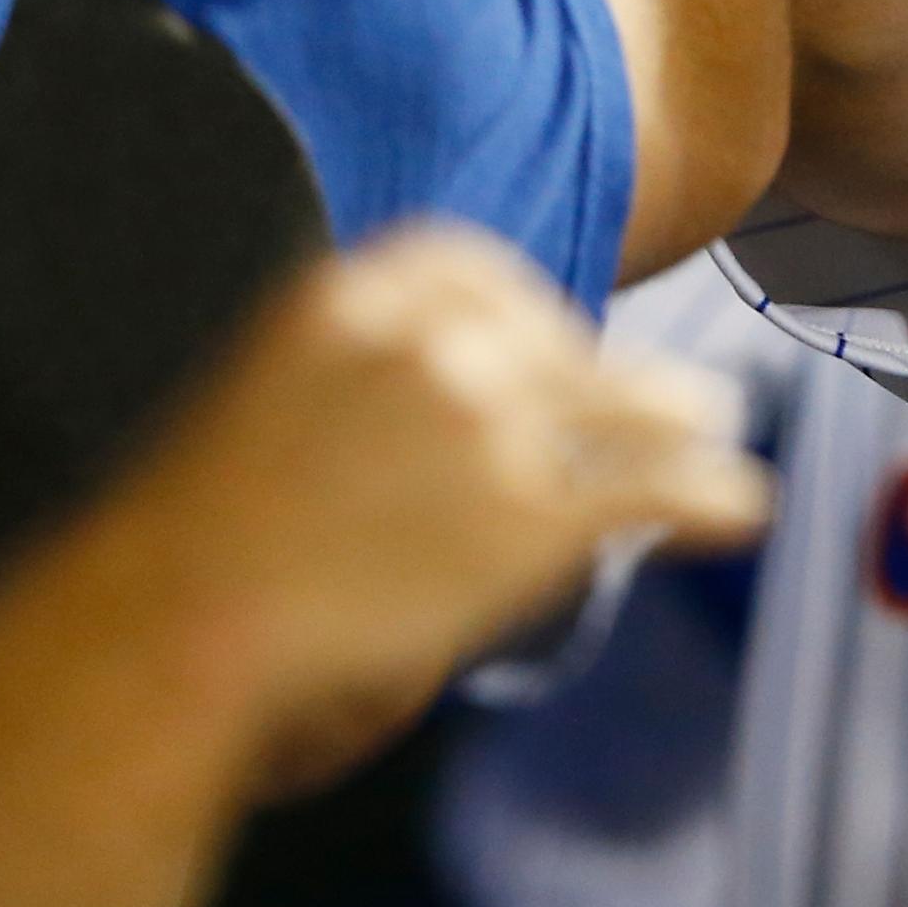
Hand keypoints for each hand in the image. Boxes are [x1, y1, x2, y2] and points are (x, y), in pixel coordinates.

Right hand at [102, 221, 769, 789]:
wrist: (164, 629)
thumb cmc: (203, 533)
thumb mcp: (278, 388)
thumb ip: (378, 359)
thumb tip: (477, 369)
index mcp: (371, 287)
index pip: (489, 276)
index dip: (533, 319)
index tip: (558, 348)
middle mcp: (445, 338)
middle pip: (559, 347)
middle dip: (595, 383)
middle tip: (646, 405)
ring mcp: (495, 423)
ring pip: (632, 408)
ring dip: (684, 419)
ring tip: (716, 427)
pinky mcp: (531, 517)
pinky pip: (653, 491)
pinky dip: (710, 498)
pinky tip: (743, 509)